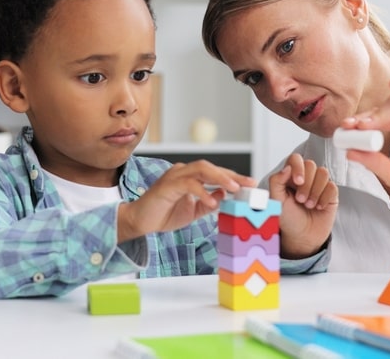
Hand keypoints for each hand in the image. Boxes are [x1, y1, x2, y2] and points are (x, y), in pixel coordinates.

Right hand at [118, 160, 255, 241]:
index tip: (250, 184)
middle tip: (247, 184)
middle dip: (231, 175)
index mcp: (189, 177)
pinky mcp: (167, 186)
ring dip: (219, 177)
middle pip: (211, 167)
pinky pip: (188, 184)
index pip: (215, 173)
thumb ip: (208, 203)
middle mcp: (182, 172)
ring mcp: (174, 176)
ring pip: (201, 169)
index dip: (233, 177)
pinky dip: (201, 191)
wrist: (139, 222)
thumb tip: (224, 195)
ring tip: (234, 188)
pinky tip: (211, 202)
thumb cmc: (163, 214)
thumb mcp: (193, 211)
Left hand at [267, 153, 338, 258]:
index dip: (298, 167)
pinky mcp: (331, 193)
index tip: (297, 182)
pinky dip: (325, 198)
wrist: (302, 236)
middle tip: (300, 200)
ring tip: (309, 205)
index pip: (295, 159)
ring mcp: (319, 184)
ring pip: (323, 173)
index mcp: (290, 176)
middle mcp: (306, 177)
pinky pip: (332, 186)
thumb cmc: (288, 218)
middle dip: (306, 184)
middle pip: (311, 165)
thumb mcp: (276, 201)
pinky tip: (319, 207)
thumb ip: (276, 181)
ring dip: (315, 191)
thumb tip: (287, 167)